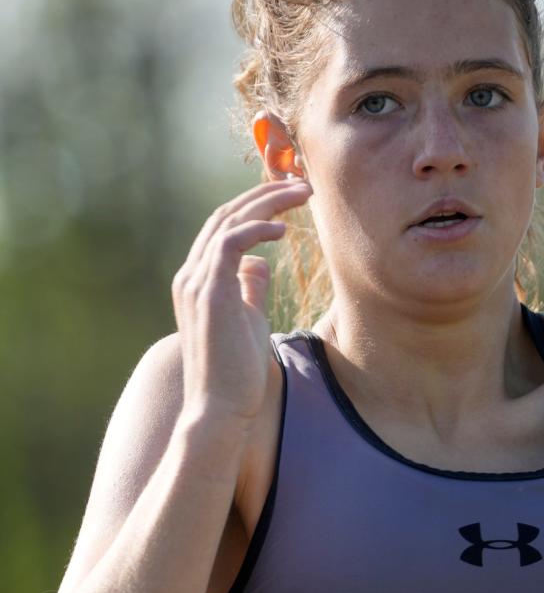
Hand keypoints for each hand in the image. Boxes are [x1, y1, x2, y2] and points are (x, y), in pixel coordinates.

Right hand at [172, 177, 312, 424]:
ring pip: (228, 222)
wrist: (221, 408)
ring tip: (303, 194)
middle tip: (302, 184)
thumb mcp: (248, 319)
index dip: (255, 207)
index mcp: (198, 280)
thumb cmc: (238, 372)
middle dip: (264, 195)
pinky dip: (256, 229)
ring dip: (267, 203)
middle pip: (225, 216)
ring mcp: (196, 283)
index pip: (224, 228)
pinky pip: (230, 243)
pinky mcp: (209, 293)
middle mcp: (191, 276)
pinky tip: (283, 229)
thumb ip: (249, 288)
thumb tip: (260, 263)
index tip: (290, 197)